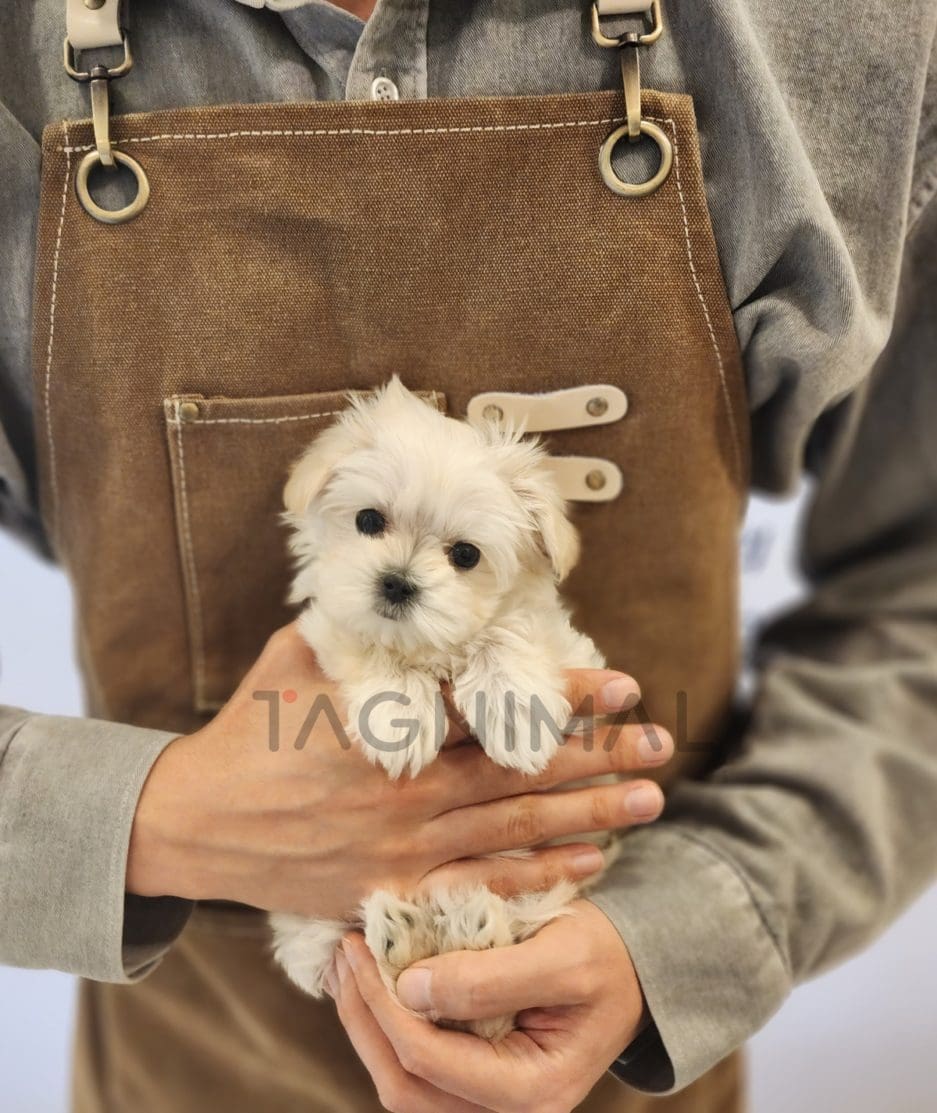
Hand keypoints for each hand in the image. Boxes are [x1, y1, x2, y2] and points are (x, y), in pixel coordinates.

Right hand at [127, 624, 671, 918]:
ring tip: (651, 800)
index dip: (564, 692)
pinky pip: (480, 886)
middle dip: (600, 753)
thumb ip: (360, 637)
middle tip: (661, 743)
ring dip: (591, 813)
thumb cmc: (246, 734)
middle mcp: (408, 788)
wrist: (194, 825)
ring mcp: (405, 846)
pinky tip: (592, 865)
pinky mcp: (394, 890)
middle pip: (523, 767)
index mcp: (390, 724)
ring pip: (516, 827)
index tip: (622, 683)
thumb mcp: (294, 661)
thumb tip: (406, 599)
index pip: (496, 703)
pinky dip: (538, 876)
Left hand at [333, 901, 644, 1112]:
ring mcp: (487, 1101)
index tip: (360, 945)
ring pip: (401, 1081)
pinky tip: (370, 979)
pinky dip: (386, 1023)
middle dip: (362, 1018)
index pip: (429, 1060)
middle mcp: (505, 1111)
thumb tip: (409, 989)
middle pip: (403, 1086)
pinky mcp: (475, 1077)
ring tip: (347, 963)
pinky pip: (416, 1064)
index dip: (383, 1005)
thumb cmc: (605, 958)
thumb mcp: (563, 954)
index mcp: (532, 1091)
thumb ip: (491, 977)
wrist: (632, 971)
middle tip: (344, 952)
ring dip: (365, 1023)